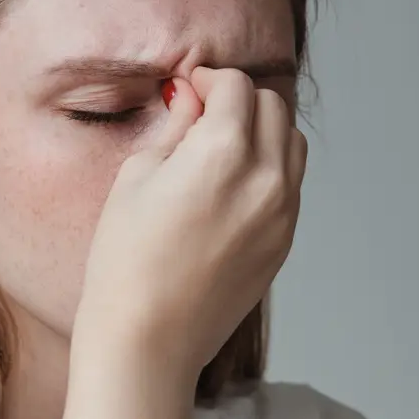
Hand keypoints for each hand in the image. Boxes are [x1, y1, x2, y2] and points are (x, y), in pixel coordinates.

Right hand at [71, 66, 306, 383]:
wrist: (149, 338)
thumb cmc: (126, 261)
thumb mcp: (137, 178)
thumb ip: (175, 128)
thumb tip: (191, 97)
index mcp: (223, 151)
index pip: (236, 86)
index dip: (210, 79)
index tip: (189, 89)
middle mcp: (265, 177)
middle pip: (273, 107)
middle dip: (240, 100)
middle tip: (204, 114)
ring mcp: (282, 212)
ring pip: (291, 143)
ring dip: (263, 131)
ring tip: (223, 147)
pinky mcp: (284, 241)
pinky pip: (291, 184)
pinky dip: (270, 168)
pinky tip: (232, 185)